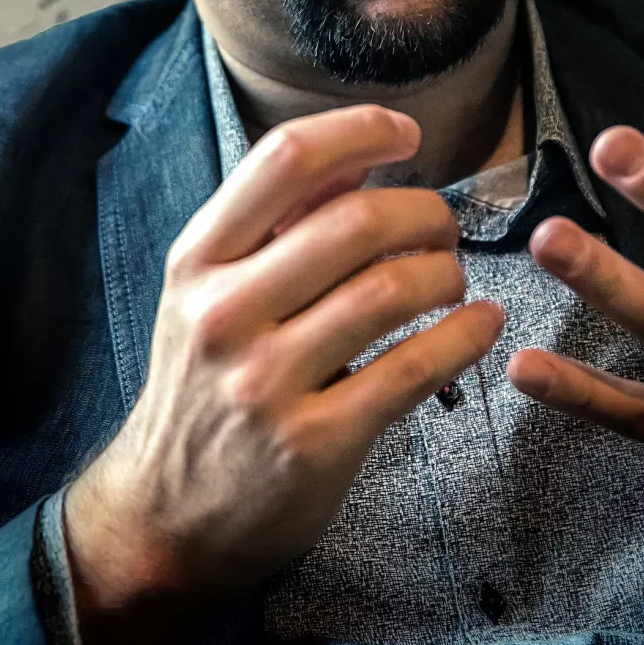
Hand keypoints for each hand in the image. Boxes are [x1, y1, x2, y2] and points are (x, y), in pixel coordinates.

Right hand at [64, 103, 503, 634]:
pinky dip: (462, 337)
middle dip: (422, 211)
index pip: (283, 159)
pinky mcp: (312, 442)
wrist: (163, 514)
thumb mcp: (210, 291)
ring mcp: (265, 381)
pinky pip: (410, 370)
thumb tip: (354, 159)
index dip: (358, 131)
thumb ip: (275, 223)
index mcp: (198, 259)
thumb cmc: (202, 384)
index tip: (404, 134)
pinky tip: (480, 324)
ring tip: (452, 276)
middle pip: (352, 222)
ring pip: (387, 291)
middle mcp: (225, 312)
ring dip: (445, 272)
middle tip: (444, 223)